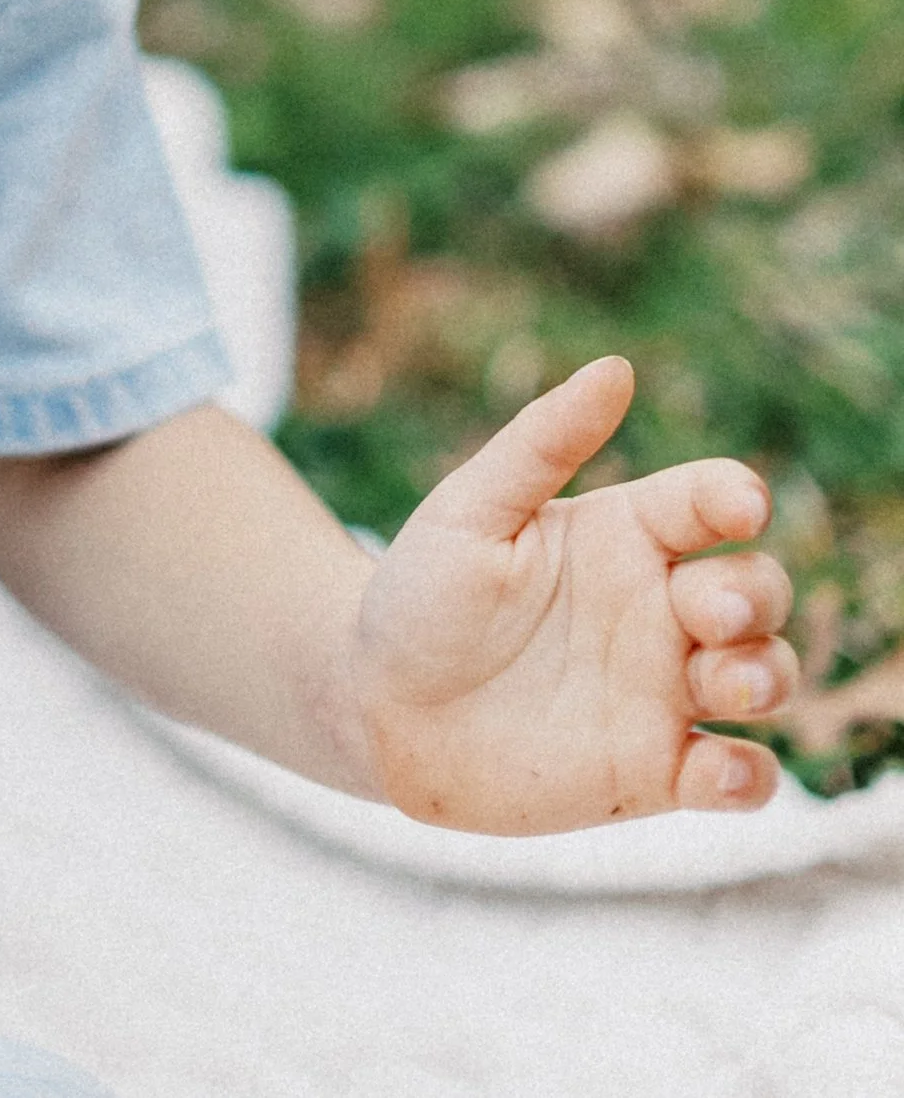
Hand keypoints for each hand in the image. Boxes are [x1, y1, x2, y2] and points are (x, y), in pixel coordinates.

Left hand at [354, 356, 794, 831]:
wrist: (378, 709)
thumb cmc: (421, 595)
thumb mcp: (471, 509)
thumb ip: (543, 440)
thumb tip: (617, 368)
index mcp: (624, 534)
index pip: (709, 501)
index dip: (738, 497)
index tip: (742, 505)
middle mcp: (658, 609)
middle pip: (757, 589)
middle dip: (756, 594)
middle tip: (709, 610)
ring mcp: (663, 692)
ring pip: (765, 677)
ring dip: (768, 677)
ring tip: (722, 683)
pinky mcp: (654, 772)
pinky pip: (739, 779)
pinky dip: (749, 778)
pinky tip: (715, 770)